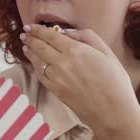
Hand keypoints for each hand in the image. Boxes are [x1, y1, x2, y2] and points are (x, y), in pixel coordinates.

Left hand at [21, 24, 139, 139]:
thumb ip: (88, 37)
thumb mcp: (107, 53)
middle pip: (40, 47)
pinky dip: (35, 67)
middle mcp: (62, 63)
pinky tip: (35, 63)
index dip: (37, 30)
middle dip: (30, 38)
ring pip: (37, 61)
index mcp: (76, 50)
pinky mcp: (55, 91)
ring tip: (26, 46)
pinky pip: (40, 75)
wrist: (113, 113)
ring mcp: (56, 78)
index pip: (50, 36)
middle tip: (24, 34)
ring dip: (30, 52)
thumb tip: (68, 32)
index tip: (30, 26)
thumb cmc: (116, 82)